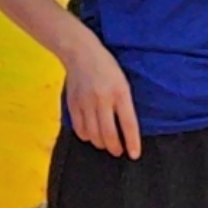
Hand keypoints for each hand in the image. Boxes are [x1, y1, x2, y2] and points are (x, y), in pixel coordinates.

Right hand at [59, 33, 143, 158]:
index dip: (132, 142)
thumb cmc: (107, 67)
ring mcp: (86, 102)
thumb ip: (124, 103)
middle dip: (115, 147)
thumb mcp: (123, 82)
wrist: (80, 52)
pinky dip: (86, 136)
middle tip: (118, 151)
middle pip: (109, 134)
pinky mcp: (73, 104)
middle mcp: (102, 99)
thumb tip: (127, 128)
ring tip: (106, 144)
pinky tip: (91, 135)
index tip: (134, 155)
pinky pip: (79, 128)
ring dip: (101, 144)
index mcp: (120, 92)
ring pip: (93, 134)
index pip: (128, 124)